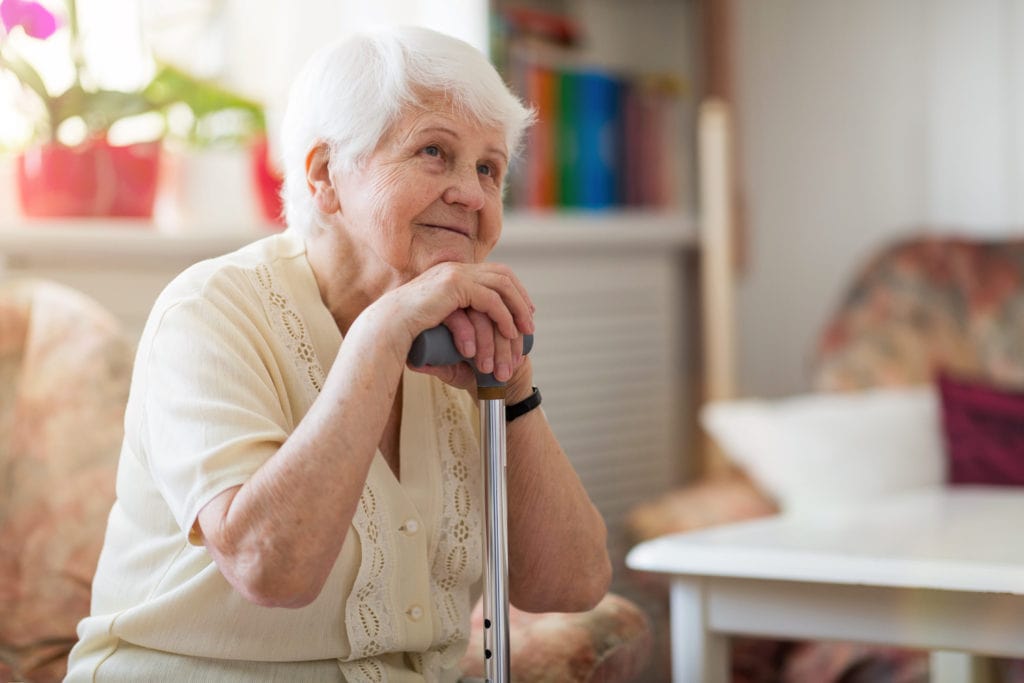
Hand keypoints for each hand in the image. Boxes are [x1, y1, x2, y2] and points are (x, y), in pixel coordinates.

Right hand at [365, 261, 534, 389]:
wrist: (387, 327)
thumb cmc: (408, 330)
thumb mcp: (438, 320)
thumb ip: (455, 319)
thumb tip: (471, 333)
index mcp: (452, 272)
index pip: (494, 272)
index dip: (513, 291)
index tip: (524, 312)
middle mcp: (456, 268)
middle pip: (503, 275)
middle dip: (521, 298)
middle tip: (530, 323)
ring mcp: (455, 274)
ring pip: (501, 286)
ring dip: (517, 309)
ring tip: (525, 332)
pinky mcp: (454, 286)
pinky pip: (490, 300)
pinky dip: (503, 317)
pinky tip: (509, 332)